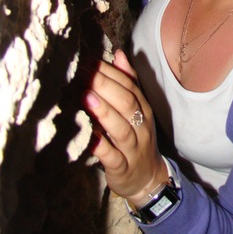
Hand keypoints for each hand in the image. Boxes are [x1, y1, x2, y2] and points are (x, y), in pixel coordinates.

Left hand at [82, 49, 166, 204]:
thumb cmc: (136, 138)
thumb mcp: (137, 110)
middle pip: (127, 103)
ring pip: (121, 129)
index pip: (130, 87)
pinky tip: (89, 137)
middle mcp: (141, 127)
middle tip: (84, 73)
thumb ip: (129, 82)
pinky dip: (102, 148)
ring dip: (104, 112)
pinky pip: (113, 158)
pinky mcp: (123, 169)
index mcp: (143, 110)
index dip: (110, 73)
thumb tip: (118, 54)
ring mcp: (133, 149)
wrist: (147, 179)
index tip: (89, 61)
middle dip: (105, 86)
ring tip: (86, 97)